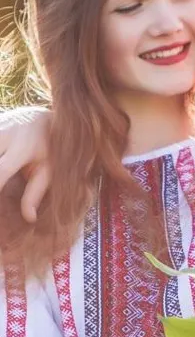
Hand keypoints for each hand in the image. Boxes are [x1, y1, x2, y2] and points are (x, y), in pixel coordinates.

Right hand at [0, 107, 50, 222]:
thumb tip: (30, 219)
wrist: (45, 117)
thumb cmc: (49, 148)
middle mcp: (5, 134)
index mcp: (23, 147)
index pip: (0, 171)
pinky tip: (2, 171)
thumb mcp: (48, 170)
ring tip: (3, 180)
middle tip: (1, 188)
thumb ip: (36, 193)